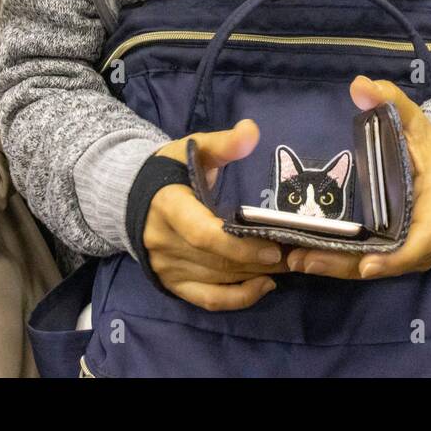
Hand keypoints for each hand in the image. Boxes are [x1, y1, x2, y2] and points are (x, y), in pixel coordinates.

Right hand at [144, 119, 287, 309]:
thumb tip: (252, 132)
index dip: (240, 246)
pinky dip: (238, 298)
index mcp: (168, 206)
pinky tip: (265, 285)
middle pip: (218, 261)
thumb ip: (223, 143)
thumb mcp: (193, 149)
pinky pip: (207, 299)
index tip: (274, 247)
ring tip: (290, 263)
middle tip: (298, 253)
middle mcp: (164, 242)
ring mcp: (166, 267)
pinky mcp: (172, 283)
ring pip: (218, 280)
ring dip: (257, 274)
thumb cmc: (171, 170)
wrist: (133, 196)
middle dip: (261, 260)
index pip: (203, 235)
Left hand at [285, 75, 430, 280]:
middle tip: (305, 261)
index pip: (423, 238)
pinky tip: (312, 259)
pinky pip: (378, 264)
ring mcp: (420, 248)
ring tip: (299, 261)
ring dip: (340, 268)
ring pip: (382, 267)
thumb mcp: (412, 117)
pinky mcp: (405, 253)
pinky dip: (346, 265)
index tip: (365, 265)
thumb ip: (390, 100)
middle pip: (393, 261)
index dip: (397, 257)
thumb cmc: (427, 143)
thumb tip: (360, 85)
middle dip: (349, 265)